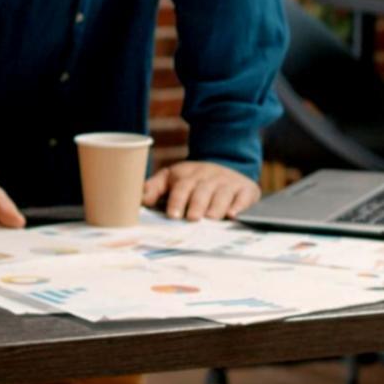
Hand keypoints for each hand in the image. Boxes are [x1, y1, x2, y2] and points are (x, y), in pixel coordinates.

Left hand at [142, 161, 259, 219]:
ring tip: (211, 218)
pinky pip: (243, 196)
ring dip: (216, 206)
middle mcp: (208, 177)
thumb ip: (154, 188)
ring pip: (222, 194)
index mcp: (187, 174)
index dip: (176, 200)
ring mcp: (228, 182)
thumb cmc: (192, 179)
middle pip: (201, 190)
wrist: (226, 164)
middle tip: (192, 218)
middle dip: (196, 204)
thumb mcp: (171, 178)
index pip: (181, 186)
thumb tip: (138, 200)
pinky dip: (239, 205)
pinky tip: (233, 214)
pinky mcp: (245, 189)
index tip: (172, 215)